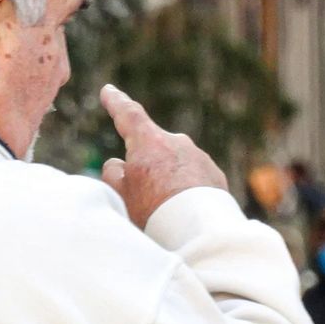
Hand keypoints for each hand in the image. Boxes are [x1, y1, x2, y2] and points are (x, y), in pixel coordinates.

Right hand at [99, 84, 227, 228]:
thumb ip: (113, 173)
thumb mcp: (120, 194)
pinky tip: (183, 213)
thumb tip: (119, 164)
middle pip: (153, 148)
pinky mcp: (215, 175)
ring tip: (164, 212)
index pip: (128, 114)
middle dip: (146, 166)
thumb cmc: (154, 213)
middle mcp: (177, 143)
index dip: (116, 102)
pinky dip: (185, 192)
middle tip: (142, 196)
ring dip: (168, 181)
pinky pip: (193, 180)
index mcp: (149, 142)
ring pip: (174, 165)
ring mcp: (199, 158)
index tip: (109, 92)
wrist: (199, 232)